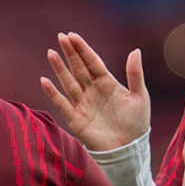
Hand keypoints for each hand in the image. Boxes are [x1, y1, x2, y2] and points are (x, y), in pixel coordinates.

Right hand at [41, 32, 152, 151]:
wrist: (129, 150)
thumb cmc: (137, 124)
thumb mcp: (140, 97)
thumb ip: (135, 75)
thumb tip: (136, 50)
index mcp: (108, 83)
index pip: (93, 62)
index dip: (83, 49)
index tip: (73, 36)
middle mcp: (93, 91)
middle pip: (78, 68)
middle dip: (70, 53)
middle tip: (61, 36)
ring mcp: (83, 104)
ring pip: (68, 82)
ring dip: (59, 68)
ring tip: (51, 53)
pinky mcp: (76, 118)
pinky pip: (62, 103)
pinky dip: (53, 93)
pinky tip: (44, 80)